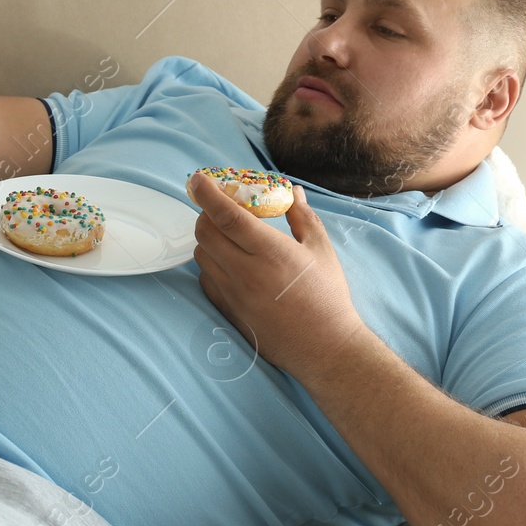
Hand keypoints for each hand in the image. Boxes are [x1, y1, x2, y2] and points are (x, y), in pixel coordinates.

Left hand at [188, 172, 368, 376]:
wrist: (324, 347)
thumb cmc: (327, 296)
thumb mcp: (321, 250)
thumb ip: (302, 217)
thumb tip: (293, 191)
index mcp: (270, 252)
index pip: (226, 216)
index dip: (208, 194)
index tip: (198, 179)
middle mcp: (245, 272)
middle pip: (205, 232)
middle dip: (206, 214)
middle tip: (221, 209)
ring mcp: (233, 294)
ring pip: (201, 255)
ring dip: (208, 239)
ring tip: (229, 236)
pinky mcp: (228, 311)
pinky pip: (205, 280)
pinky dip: (210, 265)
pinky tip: (230, 263)